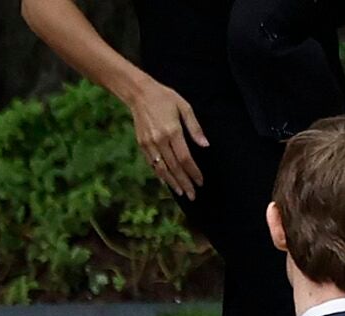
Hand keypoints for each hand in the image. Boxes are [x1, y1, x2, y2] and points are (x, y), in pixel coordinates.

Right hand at [125, 79, 207, 198]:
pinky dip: (159, 174)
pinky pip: (152, 163)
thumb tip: (205, 145)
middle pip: (174, 167)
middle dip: (184, 182)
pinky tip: (167, 182)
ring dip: (172, 182)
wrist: (138, 92)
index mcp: (172, 131)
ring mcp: (149, 143)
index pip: (185, 159)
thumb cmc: (164, 98)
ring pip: (162, 168)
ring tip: (182, 193)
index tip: (201, 181)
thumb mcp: (184, 107)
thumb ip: (195, 127)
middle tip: (193, 195)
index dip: (193, 172)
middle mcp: (159, 140)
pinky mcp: (141, 143)